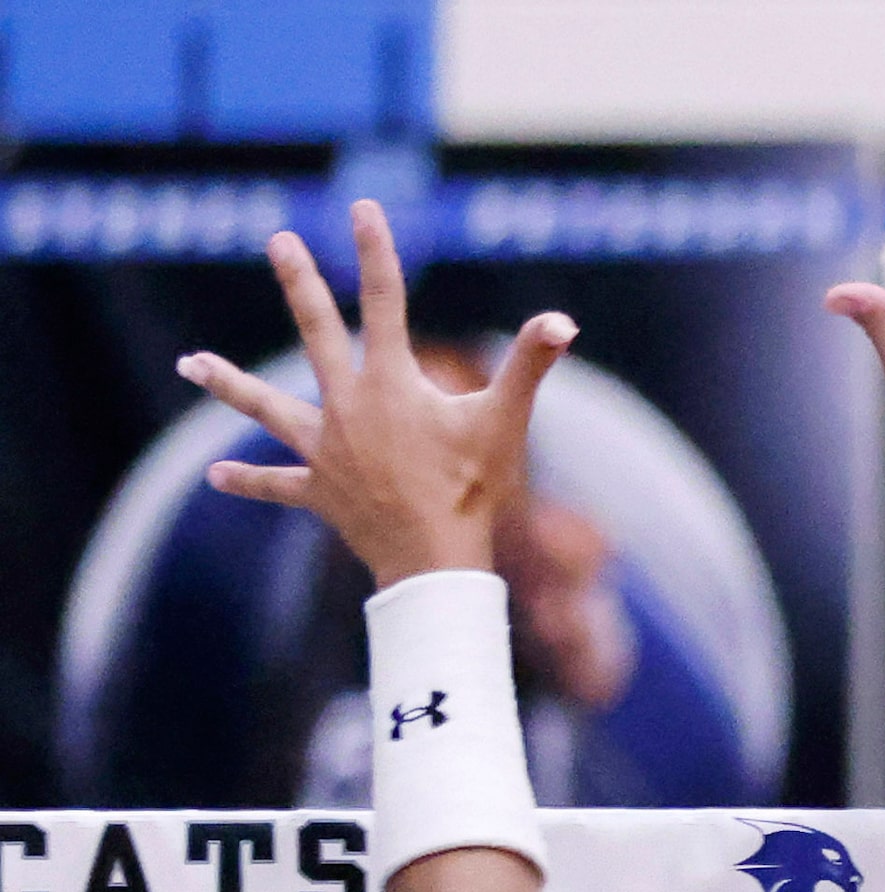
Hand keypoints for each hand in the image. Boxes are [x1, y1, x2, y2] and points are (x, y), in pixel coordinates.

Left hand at [180, 202, 574, 588]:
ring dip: (229, 383)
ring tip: (191, 363)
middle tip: (279, 240)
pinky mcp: (318, 490)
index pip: (384, 302)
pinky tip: (216, 475)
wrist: (434, 561)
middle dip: (300, 283)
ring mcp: (325, 449)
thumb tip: (563, 321)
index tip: (362, 208)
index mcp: (390, 383)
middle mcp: (347, 407)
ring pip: (267, 408)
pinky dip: (248, 480)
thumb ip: (530, 365)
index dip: (375, 252)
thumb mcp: (505, 422)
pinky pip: (278, 483)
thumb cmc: (473, 490)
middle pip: (316, 333)